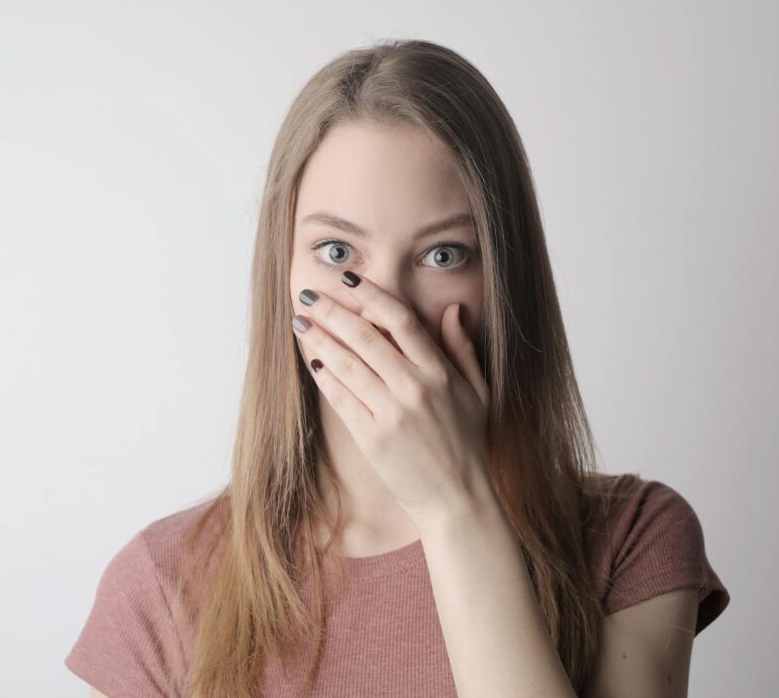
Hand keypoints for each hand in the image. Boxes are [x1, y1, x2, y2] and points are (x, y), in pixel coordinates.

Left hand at [291, 270, 491, 531]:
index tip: (349, 279)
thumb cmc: (468, 444)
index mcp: (440, 373)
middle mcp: (414, 388)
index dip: (371, 295)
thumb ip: (462, 349)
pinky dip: (324, 377)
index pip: (401, 320)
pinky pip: (341, 398)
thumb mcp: (477, 392)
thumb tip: (453, 308)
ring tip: (301, 323)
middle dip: (332, 311)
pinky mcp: (372, 438)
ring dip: (319, 339)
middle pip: (364, 337)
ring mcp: (391, 414)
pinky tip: (313, 361)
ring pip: (346, 364)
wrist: (457, 499)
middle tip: (310, 294)